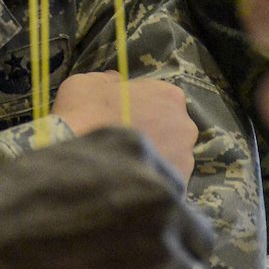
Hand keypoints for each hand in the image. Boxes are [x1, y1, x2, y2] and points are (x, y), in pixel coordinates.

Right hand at [0, 130, 214, 268]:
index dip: (153, 223)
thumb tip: (139, 217)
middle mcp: (160, 199)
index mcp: (137, 154)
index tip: (128, 240)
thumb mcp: (62, 164)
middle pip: (195, 241)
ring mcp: (156, 254)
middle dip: (168, 259)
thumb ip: (110, 180)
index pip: (174, 196)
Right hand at [52, 70, 196, 178]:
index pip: (158, 98)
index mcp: (169, 95)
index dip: (137, 107)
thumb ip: (108, 80)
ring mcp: (185, 159)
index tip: (120, 116)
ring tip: (122, 167)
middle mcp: (185, 125)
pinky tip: (127, 184)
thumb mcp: (86, 83)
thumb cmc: (85, 116)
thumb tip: (115, 81)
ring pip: (169, 157)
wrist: (83, 168)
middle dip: (150, 133)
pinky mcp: (178, 188)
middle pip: (169, 128)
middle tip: (122, 143)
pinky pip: (163, 182)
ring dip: (151, 159)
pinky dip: (149, 182)